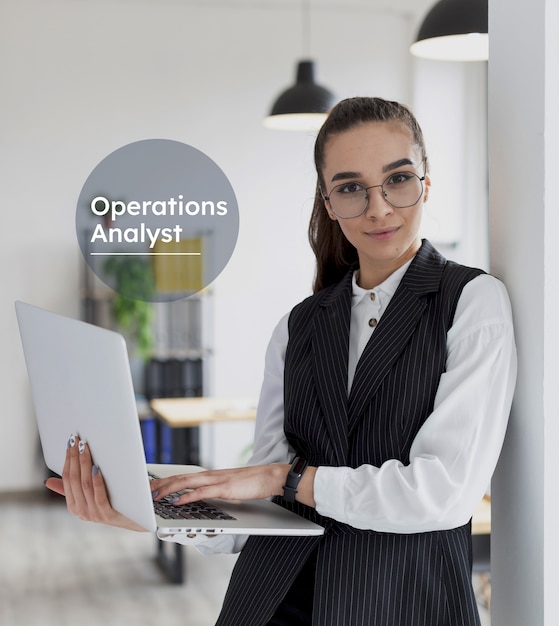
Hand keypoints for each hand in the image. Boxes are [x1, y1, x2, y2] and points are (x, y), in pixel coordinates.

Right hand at [44, 434, 146, 531]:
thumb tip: (48, 482)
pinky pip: (99, 497)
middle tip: (77, 440)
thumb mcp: (90, 497)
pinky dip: (96, 481)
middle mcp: (82, 512)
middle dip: (74, 458)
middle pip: (74, 480)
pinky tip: (96, 468)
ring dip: (84, 465)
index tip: (70, 443)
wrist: (137, 519)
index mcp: (75, 506)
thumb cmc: (113, 503)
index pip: (67, 480)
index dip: (67, 460)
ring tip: (85, 449)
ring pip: (85, 486)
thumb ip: (73, 490)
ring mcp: (95, 514)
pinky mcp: (108, 515)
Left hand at [150, 464, 316, 508]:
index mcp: (210, 476)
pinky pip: (202, 492)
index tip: (152, 486)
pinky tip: (177, 501)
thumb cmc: (251, 483)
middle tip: (144, 490)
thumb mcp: (228, 487)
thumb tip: (201, 499)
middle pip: (180, 478)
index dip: (166, 481)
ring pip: (187, 482)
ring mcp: (217, 480)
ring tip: (154, 495)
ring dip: (169, 489)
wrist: (269, 476)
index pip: (183, 477)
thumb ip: (214, 491)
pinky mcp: (225, 488)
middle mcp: (210, 475)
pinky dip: (188, 496)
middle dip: (160, 484)